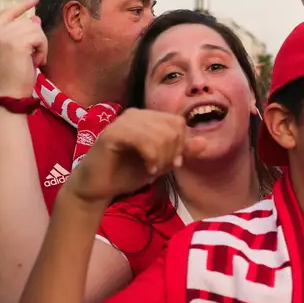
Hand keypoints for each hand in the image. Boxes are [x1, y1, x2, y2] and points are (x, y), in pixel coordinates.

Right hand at [0, 0, 44, 98]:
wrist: (7, 93)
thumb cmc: (10, 76)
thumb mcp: (14, 51)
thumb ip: (20, 34)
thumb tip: (35, 19)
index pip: (7, 13)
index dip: (22, 6)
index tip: (35, 0)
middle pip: (26, 22)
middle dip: (36, 38)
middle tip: (33, 56)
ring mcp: (4, 36)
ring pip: (35, 29)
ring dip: (40, 45)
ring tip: (33, 60)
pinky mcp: (17, 42)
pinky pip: (40, 37)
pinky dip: (43, 50)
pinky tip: (36, 61)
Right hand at [64, 109, 197, 207]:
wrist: (99, 188)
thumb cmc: (128, 173)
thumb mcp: (162, 162)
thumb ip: (182, 152)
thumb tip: (204, 142)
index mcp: (148, 117)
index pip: (178, 122)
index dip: (181, 144)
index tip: (174, 163)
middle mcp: (136, 114)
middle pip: (172, 127)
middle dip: (173, 152)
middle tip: (161, 168)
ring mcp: (122, 121)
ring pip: (161, 134)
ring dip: (162, 158)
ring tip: (153, 169)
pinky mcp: (112, 133)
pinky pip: (144, 140)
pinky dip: (151, 158)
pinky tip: (147, 169)